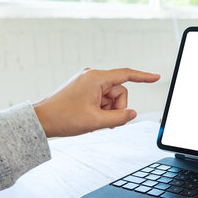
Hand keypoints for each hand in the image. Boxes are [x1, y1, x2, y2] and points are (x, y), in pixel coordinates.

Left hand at [33, 68, 159, 136]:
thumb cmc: (63, 118)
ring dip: (108, 111)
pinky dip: (101, 110)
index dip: (143, 77)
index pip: (126, 75)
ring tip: (94, 121)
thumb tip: (132, 114)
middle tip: (105, 122)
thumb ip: (119, 117)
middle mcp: (92, 76)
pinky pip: (102, 99)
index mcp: (96, 78)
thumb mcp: (96, 121)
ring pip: (111, 97)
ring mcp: (87, 82)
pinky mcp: (83, 89)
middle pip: (119, 91)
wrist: (41, 120)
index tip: (156, 77)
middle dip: (117, 108)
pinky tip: (90, 118)